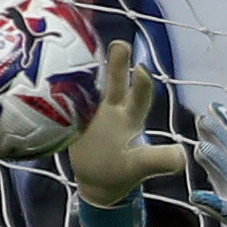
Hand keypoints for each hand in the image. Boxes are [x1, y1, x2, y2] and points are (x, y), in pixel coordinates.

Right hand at [66, 39, 184, 207]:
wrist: (97, 183)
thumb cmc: (122, 173)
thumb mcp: (141, 167)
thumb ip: (160, 160)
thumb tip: (182, 157)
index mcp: (130, 118)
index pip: (140, 97)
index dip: (142, 85)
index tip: (141, 70)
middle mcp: (112, 110)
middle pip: (115, 83)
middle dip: (117, 64)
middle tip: (120, 43)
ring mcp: (89, 114)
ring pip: (85, 89)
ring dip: (79, 74)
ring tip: (69, 54)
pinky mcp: (69, 121)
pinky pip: (63, 103)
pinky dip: (56, 92)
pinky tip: (44, 77)